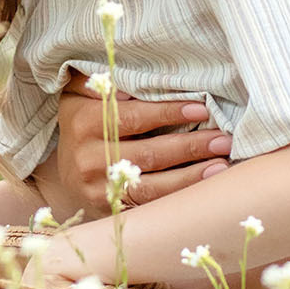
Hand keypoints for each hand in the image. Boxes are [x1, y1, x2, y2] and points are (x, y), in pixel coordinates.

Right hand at [50, 68, 231, 217]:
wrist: (66, 173)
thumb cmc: (85, 122)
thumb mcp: (82, 94)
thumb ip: (102, 80)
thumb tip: (137, 78)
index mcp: (83, 122)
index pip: (133, 117)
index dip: (168, 113)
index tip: (202, 108)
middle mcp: (88, 158)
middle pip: (148, 153)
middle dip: (190, 146)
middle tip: (223, 138)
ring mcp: (99, 188)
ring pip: (151, 185)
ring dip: (191, 175)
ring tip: (222, 163)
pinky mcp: (111, 210)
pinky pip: (151, 205)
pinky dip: (180, 195)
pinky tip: (205, 185)